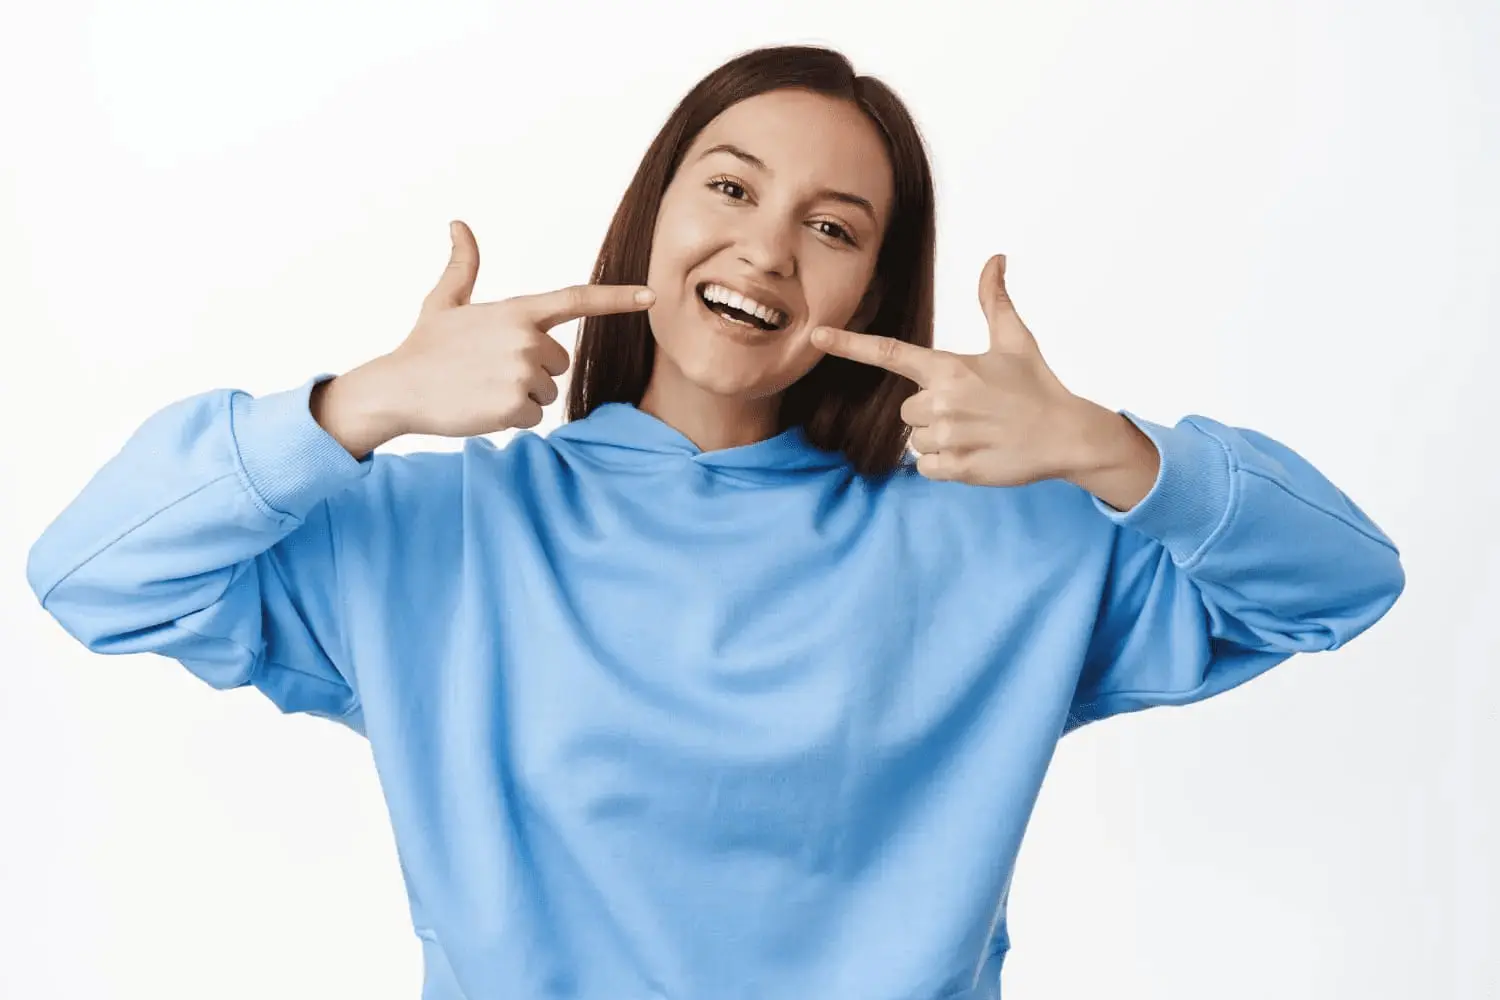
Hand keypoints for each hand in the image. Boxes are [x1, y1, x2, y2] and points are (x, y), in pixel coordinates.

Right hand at [316, 220, 653, 455]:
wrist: (396, 389)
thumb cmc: (424, 346)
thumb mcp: (444, 302)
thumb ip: (462, 267)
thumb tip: (458, 225)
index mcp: (516, 310)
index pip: (576, 299)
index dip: (616, 298)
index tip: (650, 295)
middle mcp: (526, 337)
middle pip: (559, 363)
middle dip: (531, 370)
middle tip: (488, 370)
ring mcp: (523, 371)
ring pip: (547, 391)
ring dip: (520, 395)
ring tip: (481, 387)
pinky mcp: (517, 404)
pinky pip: (534, 416)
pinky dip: (512, 418)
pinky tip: (481, 406)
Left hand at [810, 254, 1099, 486]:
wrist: (1067, 435)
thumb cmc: (1037, 386)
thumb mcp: (1015, 340)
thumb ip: (994, 300)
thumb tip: (995, 258)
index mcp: (950, 367)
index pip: (889, 352)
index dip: (849, 343)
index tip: (817, 335)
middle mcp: (944, 400)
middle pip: (908, 411)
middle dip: (933, 413)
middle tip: (973, 412)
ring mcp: (950, 436)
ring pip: (916, 441)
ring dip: (941, 440)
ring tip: (978, 432)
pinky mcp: (958, 468)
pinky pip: (925, 467)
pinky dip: (944, 464)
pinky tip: (975, 452)